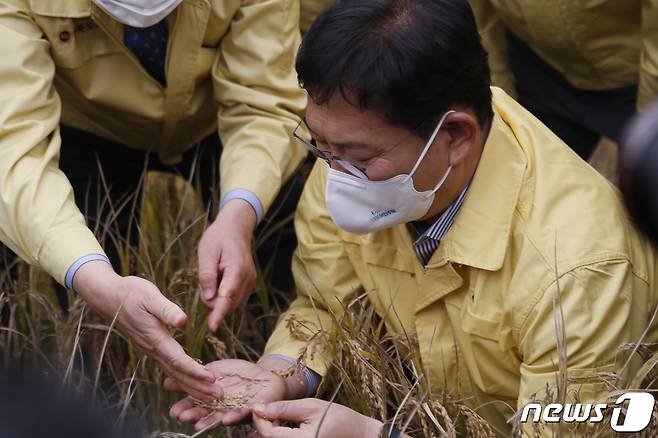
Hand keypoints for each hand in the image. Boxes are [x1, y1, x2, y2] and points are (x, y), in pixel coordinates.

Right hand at [73, 260, 219, 399]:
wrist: (108, 297)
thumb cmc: (130, 293)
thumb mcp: (150, 296)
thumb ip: (167, 310)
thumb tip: (183, 321)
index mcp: (155, 338)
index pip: (178, 360)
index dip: (195, 371)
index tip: (211, 379)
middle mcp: (153, 348)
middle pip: (178, 373)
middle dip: (198, 387)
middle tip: (219, 396)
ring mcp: (151, 350)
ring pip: (174, 373)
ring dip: (192, 386)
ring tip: (210, 396)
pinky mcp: (152, 347)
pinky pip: (170, 368)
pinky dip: (183, 378)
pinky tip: (193, 382)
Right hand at [167, 359, 286, 430]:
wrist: (264, 376)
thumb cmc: (237, 375)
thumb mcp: (213, 372)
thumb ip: (194, 377)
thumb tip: (167, 380)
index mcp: (211, 400)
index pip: (195, 405)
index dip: (185, 408)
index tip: (173, 411)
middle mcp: (221, 409)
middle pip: (206, 414)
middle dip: (194, 416)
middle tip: (182, 417)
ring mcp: (235, 411)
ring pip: (221, 418)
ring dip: (210, 422)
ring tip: (199, 424)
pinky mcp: (252, 410)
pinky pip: (243, 414)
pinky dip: (234, 417)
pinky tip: (226, 419)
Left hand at [198, 199, 256, 331]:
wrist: (236, 227)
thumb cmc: (219, 237)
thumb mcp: (206, 253)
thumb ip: (207, 277)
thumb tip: (209, 300)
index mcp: (237, 270)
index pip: (227, 297)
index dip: (219, 314)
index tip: (212, 327)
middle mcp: (247, 279)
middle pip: (229, 303)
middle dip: (214, 302)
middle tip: (205, 281)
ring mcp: (250, 282)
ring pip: (231, 302)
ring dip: (218, 298)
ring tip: (213, 275)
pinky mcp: (248, 283)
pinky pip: (234, 297)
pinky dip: (223, 294)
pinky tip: (219, 278)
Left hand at [252, 399, 383, 437]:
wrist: (358, 434)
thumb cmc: (338, 418)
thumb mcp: (311, 406)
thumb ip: (283, 408)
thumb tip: (258, 408)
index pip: (268, 433)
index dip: (259, 419)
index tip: (259, 406)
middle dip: (265, 424)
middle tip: (269, 409)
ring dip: (271, 431)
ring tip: (278, 417)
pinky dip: (279, 436)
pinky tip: (285, 427)